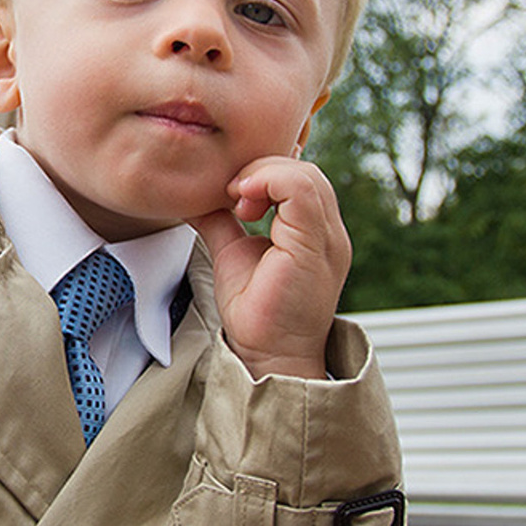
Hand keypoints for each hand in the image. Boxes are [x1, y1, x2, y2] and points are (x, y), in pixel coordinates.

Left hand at [192, 155, 349, 380]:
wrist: (268, 355)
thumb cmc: (257, 314)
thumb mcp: (233, 253)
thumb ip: (223, 221)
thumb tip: (196, 197)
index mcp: (316, 232)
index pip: (300, 178)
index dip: (265, 173)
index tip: (234, 195)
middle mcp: (330, 233)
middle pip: (304, 170)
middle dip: (261, 170)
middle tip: (233, 196)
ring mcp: (328, 239)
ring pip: (305, 174)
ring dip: (263, 175)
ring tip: (239, 200)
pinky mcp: (316, 246)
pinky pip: (302, 189)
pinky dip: (268, 181)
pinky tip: (244, 200)